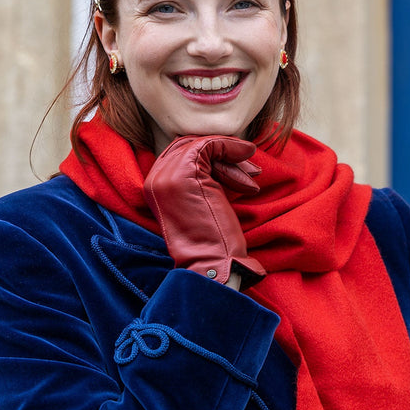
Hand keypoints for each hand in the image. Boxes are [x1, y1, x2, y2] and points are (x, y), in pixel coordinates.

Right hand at [144, 135, 265, 287]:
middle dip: (223, 153)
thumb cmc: (213, 241)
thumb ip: (203, 179)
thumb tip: (225, 152)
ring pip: (202, 145)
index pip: (181, 153)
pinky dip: (231, 147)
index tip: (239, 167)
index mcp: (155, 187)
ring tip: (254, 173)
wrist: (212, 264)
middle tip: (251, 169)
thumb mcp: (202, 202)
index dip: (212, 156)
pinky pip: (209, 145)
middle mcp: (155, 178)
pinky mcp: (184, 173)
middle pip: (191, 146)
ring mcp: (167, 175)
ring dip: (232, 155)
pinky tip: (248, 154)